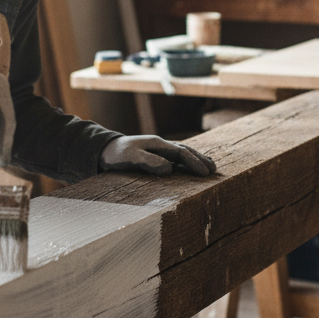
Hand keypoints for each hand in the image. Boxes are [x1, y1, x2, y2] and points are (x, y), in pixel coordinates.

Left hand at [100, 136, 215, 176]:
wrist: (104, 150)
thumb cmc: (116, 155)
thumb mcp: (131, 157)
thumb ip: (149, 162)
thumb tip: (169, 169)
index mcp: (157, 144)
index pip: (181, 152)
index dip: (194, 162)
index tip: (205, 173)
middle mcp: (161, 145)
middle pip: (186, 151)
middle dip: (200, 160)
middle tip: (214, 170)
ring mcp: (158, 150)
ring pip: (183, 153)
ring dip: (196, 159)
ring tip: (210, 167)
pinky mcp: (155, 157)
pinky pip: (176, 158)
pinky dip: (187, 162)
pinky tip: (191, 168)